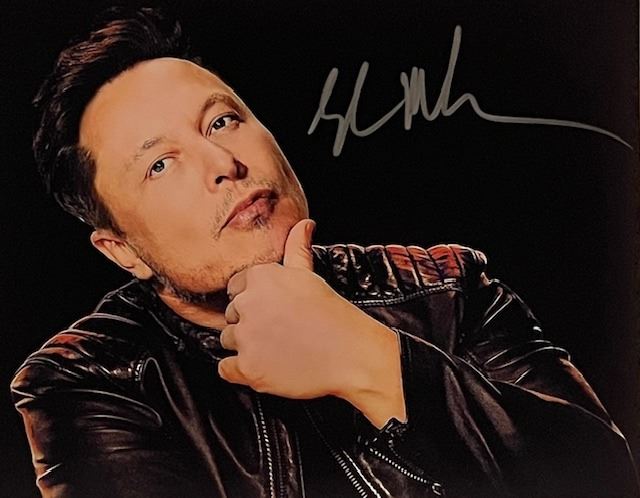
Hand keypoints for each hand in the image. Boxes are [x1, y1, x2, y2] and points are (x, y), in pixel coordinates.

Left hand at [218, 219, 405, 426]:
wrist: (352, 356)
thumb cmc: (334, 315)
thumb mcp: (310, 276)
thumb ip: (297, 248)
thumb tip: (303, 223)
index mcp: (260, 277)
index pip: (234, 288)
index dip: (253, 301)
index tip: (272, 312)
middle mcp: (248, 303)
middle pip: (230, 315)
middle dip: (249, 324)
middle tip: (279, 332)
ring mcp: (246, 337)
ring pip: (228, 341)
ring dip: (246, 348)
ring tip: (276, 350)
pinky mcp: (247, 368)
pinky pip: (226, 369)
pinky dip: (241, 371)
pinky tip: (266, 367)